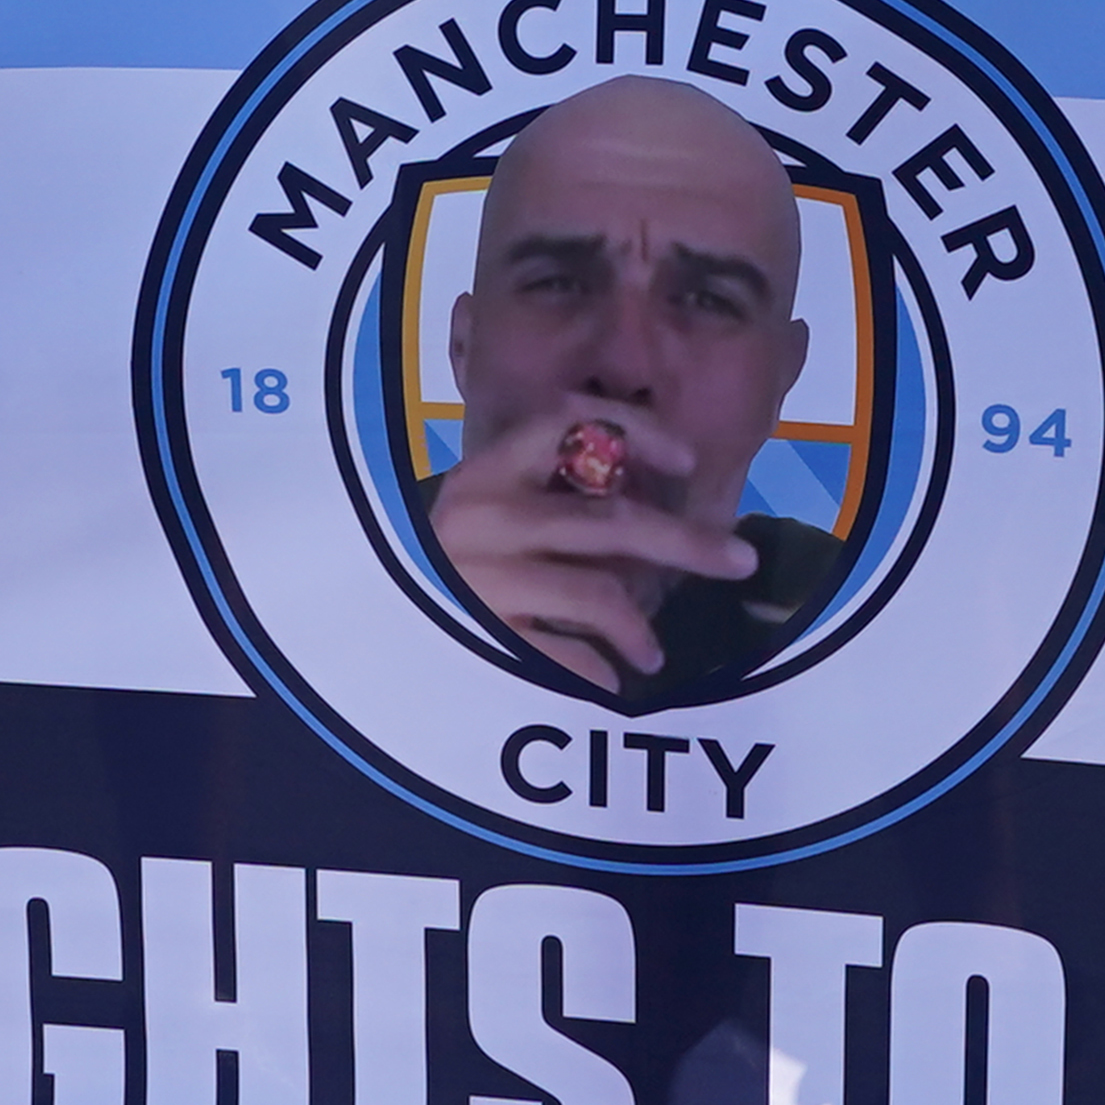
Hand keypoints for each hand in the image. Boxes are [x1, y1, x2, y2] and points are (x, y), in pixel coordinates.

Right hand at [424, 404, 758, 693]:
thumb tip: (651, 507)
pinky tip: (608, 682)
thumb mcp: (487, 510)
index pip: (570, 422)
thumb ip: (552, 497)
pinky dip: (597, 672)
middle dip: (686, 541)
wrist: (364, 626)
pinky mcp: (480, 638)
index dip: (637, 432)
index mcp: (489, 471)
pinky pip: (564, 658)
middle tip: (739, 560)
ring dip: (639, 627)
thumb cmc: (441, 564)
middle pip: (609, 520)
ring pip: (597, 594)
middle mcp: (486, 517)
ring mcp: (481, 578)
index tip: (687, 461)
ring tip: (652, 654)